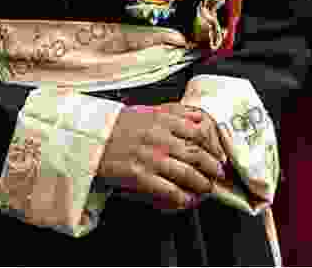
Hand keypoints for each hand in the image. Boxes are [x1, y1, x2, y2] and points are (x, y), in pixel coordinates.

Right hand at [98, 102, 226, 210]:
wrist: (91, 139)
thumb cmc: (118, 125)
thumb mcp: (146, 110)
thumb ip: (172, 112)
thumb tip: (197, 117)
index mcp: (161, 119)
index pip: (197, 132)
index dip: (212, 145)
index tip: (219, 153)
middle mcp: (159, 137)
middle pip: (196, 154)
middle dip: (212, 166)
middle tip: (220, 173)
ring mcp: (150, 158)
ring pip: (187, 173)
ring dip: (202, 183)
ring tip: (207, 188)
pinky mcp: (140, 176)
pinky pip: (169, 190)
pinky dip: (183, 197)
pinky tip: (188, 199)